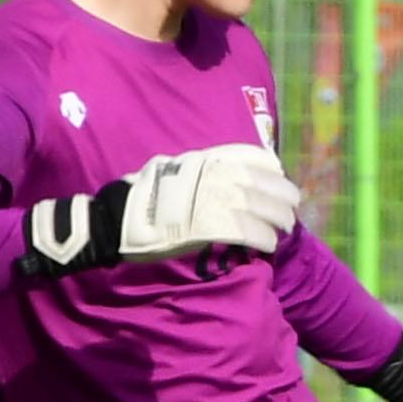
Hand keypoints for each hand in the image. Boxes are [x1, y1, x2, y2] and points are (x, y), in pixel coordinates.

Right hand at [20, 143, 297, 277]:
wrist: (110, 221)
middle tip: (292, 209)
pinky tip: (268, 245)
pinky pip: (243, 231)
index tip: (278, 174)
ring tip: (284, 229)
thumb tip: (215, 177)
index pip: (246, 156)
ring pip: (256, 206)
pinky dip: (260, 238)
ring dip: (276, 219)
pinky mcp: (203, 226)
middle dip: (280, 196)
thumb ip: (193, 172)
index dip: (267, 167)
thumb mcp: (166, 172)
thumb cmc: (136, 201)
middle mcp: (206, 175)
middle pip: (258, 183)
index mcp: (198, 160)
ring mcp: (204, 199)